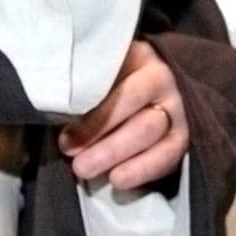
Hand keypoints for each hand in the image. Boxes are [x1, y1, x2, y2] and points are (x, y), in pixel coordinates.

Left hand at [58, 39, 187, 189]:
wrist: (144, 103)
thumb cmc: (103, 91)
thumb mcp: (94, 80)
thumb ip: (79, 92)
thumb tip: (51, 113)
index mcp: (134, 55)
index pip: (113, 78)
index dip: (90, 111)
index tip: (64, 136)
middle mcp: (160, 76)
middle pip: (130, 101)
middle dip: (99, 133)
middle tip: (72, 156)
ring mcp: (176, 105)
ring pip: (149, 128)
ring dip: (115, 152)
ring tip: (85, 170)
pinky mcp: (184, 135)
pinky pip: (168, 153)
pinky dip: (142, 169)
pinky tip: (118, 180)